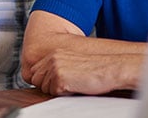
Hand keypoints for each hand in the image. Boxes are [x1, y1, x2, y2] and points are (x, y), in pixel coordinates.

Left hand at [26, 49, 141, 95]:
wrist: (111, 69)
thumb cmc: (95, 70)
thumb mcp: (72, 64)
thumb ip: (56, 68)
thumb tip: (43, 81)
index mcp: (54, 53)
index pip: (35, 72)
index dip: (45, 81)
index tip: (57, 83)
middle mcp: (52, 58)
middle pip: (36, 80)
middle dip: (49, 86)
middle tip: (67, 85)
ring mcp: (54, 66)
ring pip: (45, 88)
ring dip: (58, 90)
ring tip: (74, 84)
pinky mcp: (59, 77)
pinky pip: (54, 92)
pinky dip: (64, 93)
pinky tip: (77, 86)